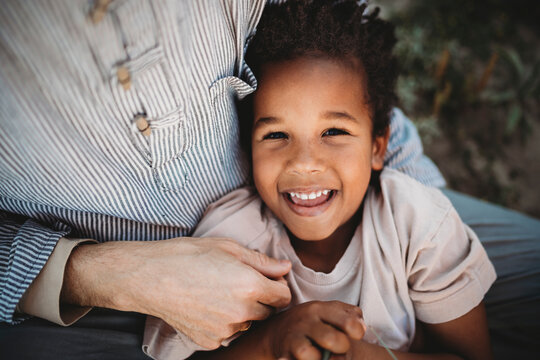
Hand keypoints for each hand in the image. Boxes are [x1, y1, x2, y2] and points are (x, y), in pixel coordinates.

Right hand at [61, 237, 291, 348]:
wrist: (149, 277)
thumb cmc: (187, 256)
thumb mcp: (228, 248)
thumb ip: (262, 261)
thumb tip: (285, 267)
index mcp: (250, 286)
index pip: (284, 296)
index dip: (277, 286)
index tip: (266, 279)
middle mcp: (242, 312)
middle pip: (268, 311)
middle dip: (261, 298)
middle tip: (239, 282)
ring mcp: (225, 330)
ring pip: (248, 323)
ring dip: (243, 311)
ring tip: (219, 292)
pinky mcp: (209, 340)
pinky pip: (228, 333)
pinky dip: (224, 322)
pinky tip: (207, 305)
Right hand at [262, 301, 365, 359]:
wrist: (278, 330)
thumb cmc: (313, 323)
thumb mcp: (329, 312)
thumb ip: (350, 315)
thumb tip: (361, 328)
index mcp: (320, 309)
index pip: (348, 321)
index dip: (357, 332)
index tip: (356, 335)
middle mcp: (306, 321)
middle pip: (332, 340)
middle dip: (341, 348)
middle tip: (339, 348)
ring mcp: (293, 338)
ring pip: (308, 354)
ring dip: (319, 359)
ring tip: (320, 356)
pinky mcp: (284, 355)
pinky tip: (301, 358)